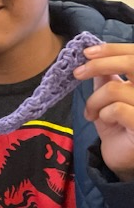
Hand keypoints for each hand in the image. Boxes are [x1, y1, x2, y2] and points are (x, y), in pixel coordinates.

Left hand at [75, 43, 133, 181]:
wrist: (123, 158)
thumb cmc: (118, 125)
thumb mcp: (109, 96)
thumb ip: (106, 75)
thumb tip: (94, 54)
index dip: (113, 49)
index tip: (87, 52)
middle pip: (133, 63)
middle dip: (100, 64)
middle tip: (78, 73)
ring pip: (115, 89)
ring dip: (94, 100)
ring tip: (91, 112)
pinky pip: (117, 109)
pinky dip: (103, 113)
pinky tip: (104, 121)